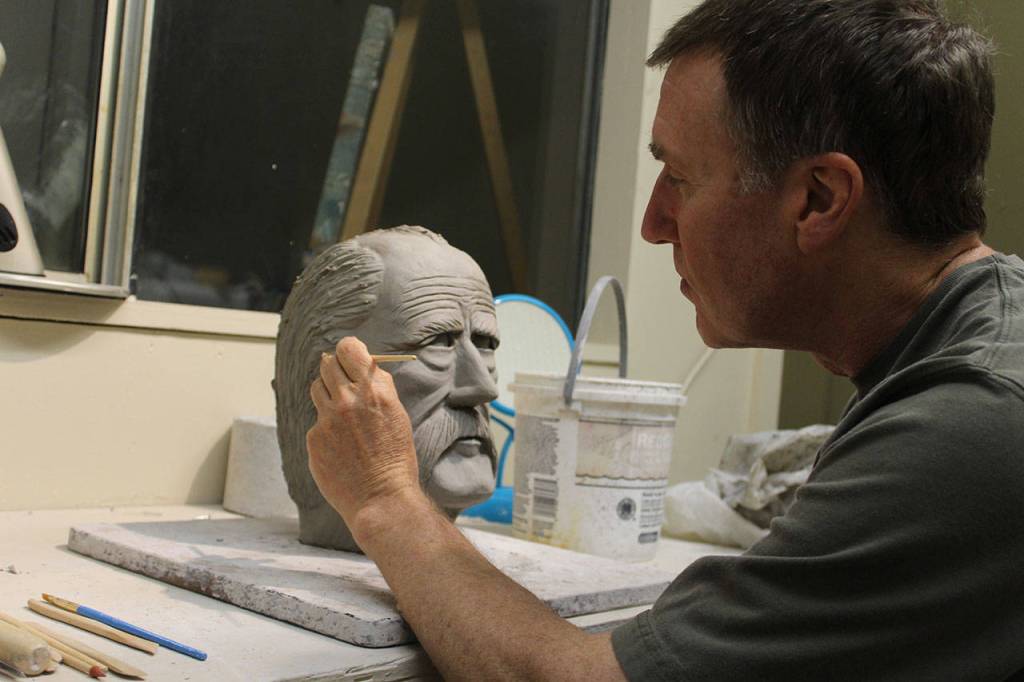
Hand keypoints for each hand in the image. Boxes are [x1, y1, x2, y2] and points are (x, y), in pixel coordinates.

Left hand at [307, 337, 423, 539]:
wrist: (381, 498)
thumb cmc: (395, 458)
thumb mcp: (397, 414)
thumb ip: (378, 387)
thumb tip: (364, 367)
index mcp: (374, 391)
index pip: (348, 348)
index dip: (348, 351)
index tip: (350, 357)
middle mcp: (348, 400)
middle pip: (327, 364)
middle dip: (335, 370)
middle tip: (343, 383)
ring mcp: (327, 419)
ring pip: (317, 388)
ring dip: (327, 394)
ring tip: (342, 415)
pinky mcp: (314, 438)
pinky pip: (316, 421)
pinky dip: (326, 428)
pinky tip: (341, 446)